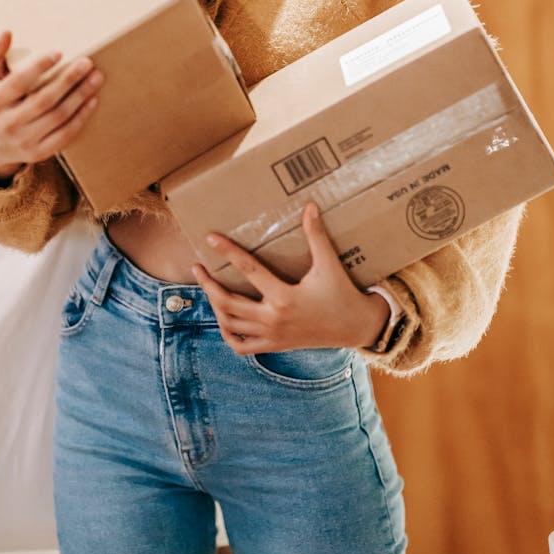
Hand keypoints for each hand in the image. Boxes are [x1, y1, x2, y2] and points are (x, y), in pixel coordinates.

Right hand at [0, 31, 103, 180]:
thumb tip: (6, 31)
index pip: (18, 82)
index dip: (38, 67)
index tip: (59, 52)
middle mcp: (8, 122)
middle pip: (44, 100)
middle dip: (68, 80)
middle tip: (87, 63)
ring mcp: (24, 140)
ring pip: (58, 116)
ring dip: (80, 96)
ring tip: (96, 78)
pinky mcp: (39, 152)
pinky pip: (65, 134)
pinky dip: (81, 117)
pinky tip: (92, 100)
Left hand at [191, 202, 390, 353]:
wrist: (355, 327)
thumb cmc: (342, 293)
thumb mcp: (329, 264)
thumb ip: (316, 236)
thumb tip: (309, 206)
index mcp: (284, 297)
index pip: (249, 270)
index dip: (228, 251)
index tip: (211, 238)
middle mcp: (274, 319)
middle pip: (228, 303)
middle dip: (208, 285)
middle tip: (197, 267)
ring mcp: (272, 336)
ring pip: (230, 325)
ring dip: (215, 306)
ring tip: (208, 287)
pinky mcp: (274, 346)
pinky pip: (242, 347)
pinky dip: (228, 334)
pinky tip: (224, 319)